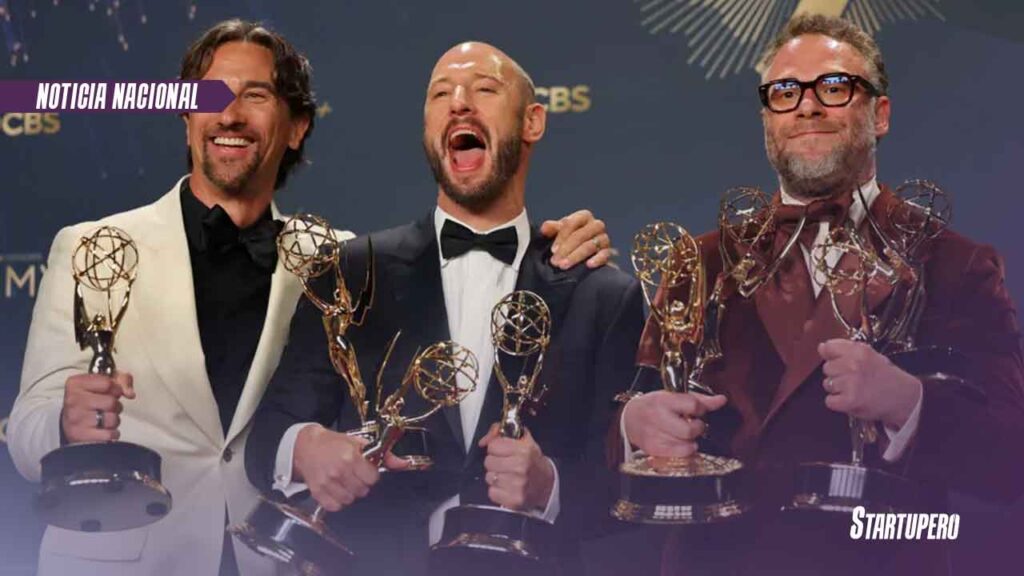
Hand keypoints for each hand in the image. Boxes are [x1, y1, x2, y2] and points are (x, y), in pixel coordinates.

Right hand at [61, 371, 134, 442]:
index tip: (109, 392)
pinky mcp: (81, 436)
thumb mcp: (104, 382)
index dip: (115, 388)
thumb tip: (130, 394)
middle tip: (106, 407)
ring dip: (113, 420)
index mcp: (76, 384)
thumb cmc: (90, 400)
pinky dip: (111, 433)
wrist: (72, 423)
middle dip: (115, 405)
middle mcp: (73, 400)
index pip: (108, 383)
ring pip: (112, 419)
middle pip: (111, 402)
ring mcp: (76, 419)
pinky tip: (102, 429)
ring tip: (103, 418)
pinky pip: (109, 434)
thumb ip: (122, 380)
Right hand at [292, 425, 408, 511]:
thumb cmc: (334, 444)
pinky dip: (337, 500)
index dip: (370, 474)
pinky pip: (335, 506)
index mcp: (351, 456)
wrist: (306, 446)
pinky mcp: (317, 492)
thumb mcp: (360, 444)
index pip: (372, 478)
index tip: (364, 469)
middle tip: (353, 474)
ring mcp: (327, 483)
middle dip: (361, 483)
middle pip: (362, 491)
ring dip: (349, 493)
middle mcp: (339, 471)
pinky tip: (335, 488)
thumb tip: (404, 464)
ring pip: (350, 500)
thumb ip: (384, 455)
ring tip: (343, 481)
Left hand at [478, 424, 554, 511]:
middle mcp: (521, 467)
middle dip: (495, 462)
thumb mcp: (523, 440)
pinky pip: (492, 492)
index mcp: (524, 450)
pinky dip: (497, 491)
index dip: (496, 448)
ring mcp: (517, 485)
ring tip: (507, 476)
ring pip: (489, 477)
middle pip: (488, 462)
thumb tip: (483, 441)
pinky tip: (507, 487)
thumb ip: (500, 432)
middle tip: (505, 464)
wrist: (547, 485)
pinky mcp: (513, 500)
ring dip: (495, 477)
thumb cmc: (532, 461)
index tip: (503, 451)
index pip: (493, 446)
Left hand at [540, 209, 610, 268]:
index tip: (552, 250)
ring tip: (564, 266)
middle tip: (555, 261)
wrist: (583, 256)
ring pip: (591, 245)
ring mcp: (604, 239)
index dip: (562, 236)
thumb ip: (552, 229)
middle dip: (567, 248)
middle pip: (582, 234)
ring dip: (576, 256)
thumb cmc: (569, 240)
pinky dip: (597, 259)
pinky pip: (605, 254)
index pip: (573, 222)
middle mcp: (596, 225)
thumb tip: (545, 228)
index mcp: (583, 217)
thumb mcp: (559, 233)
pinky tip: (588, 265)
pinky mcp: (608, 252)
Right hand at [622, 390, 726, 457]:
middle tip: (693, 425)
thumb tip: (722, 400)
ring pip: (686, 445)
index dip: (700, 409)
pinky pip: (679, 455)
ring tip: (683, 434)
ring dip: (690, 441)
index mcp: (664, 400)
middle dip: (697, 428)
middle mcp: (658, 417)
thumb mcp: (673, 396)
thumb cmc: (654, 405)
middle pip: (690, 430)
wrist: (629, 419)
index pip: (693, 405)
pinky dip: (685, 450)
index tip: (696, 411)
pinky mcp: (653, 449)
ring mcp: (654, 435)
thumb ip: (699, 399)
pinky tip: (680, 444)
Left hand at [819, 339, 922, 428]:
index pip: (828, 347)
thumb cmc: (885, 376)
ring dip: (837, 389)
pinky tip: (850, 399)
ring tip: (854, 389)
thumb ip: (844, 350)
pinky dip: (837, 403)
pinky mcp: (850, 400)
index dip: (831, 356)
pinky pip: (829, 401)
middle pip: (826, 368)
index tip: (838, 361)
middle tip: (852, 379)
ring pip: (827, 384)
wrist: (903, 397)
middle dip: (836, 374)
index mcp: (859, 351)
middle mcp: (854, 364)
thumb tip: (822, 347)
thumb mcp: (869, 355)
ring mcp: (851, 383)